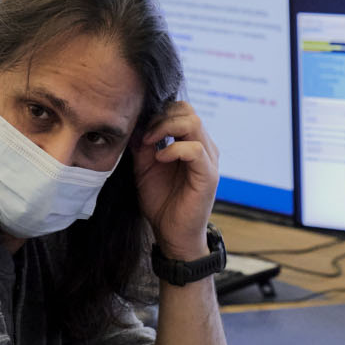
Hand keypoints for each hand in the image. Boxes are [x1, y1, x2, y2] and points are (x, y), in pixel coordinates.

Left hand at [134, 101, 219, 259]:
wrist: (172, 234)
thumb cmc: (161, 202)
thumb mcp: (144, 168)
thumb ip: (142, 146)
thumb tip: (136, 124)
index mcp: (190, 143)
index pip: (181, 111)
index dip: (159, 114)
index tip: (141, 129)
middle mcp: (203, 148)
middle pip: (188, 111)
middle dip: (162, 118)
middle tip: (145, 135)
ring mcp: (208, 160)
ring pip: (194, 124)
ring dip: (166, 128)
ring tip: (150, 144)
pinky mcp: (208, 175)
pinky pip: (195, 149)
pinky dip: (174, 149)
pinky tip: (160, 158)